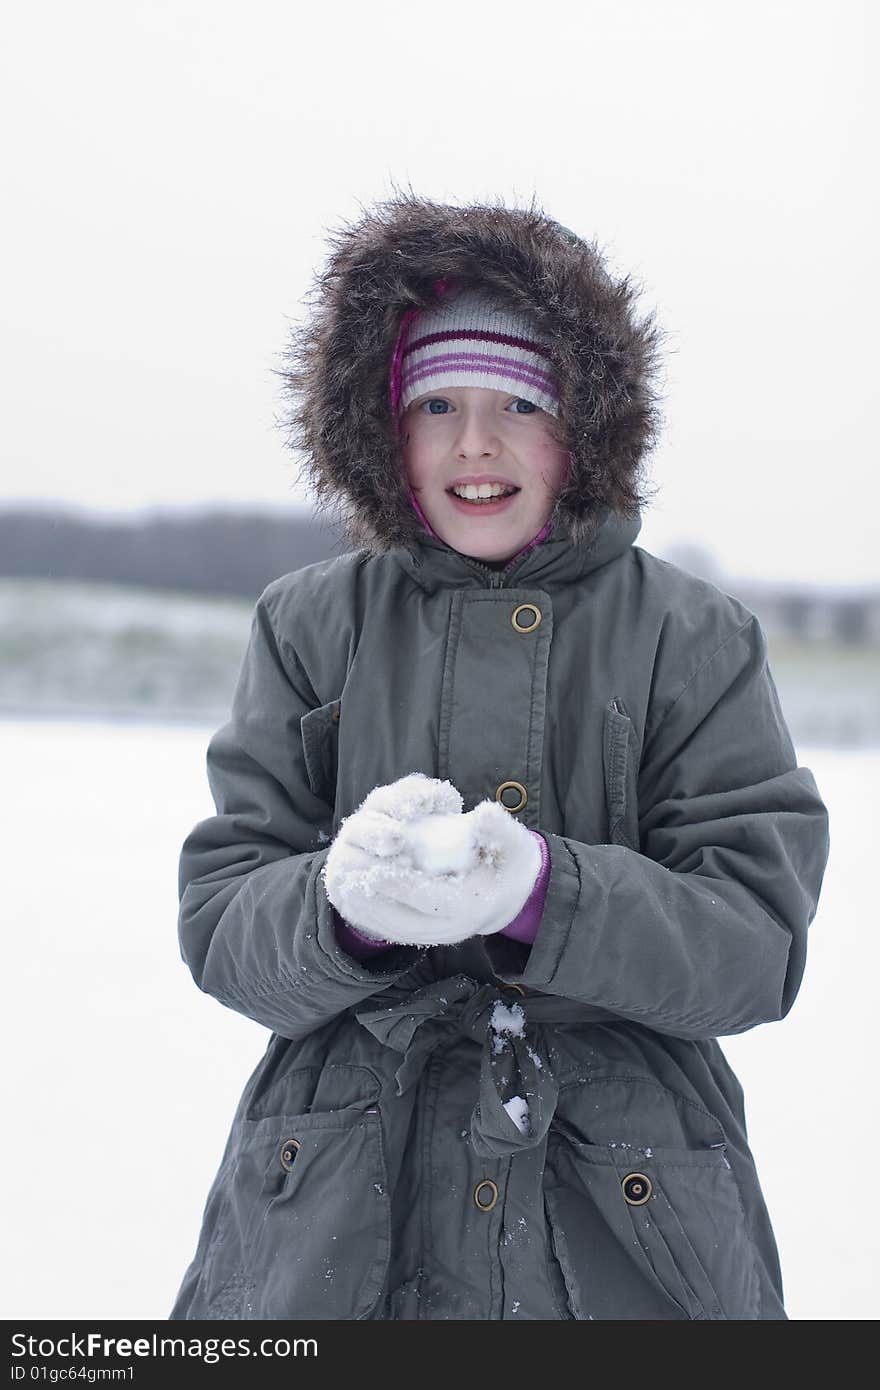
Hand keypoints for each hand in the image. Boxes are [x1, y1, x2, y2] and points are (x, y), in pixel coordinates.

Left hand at [321, 773, 541, 945]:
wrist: (508, 896)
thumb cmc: (509, 863)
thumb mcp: (512, 843)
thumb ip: (498, 828)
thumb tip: (483, 813)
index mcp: (470, 905)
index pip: (426, 898)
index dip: (398, 883)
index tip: (374, 866)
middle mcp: (450, 928)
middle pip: (401, 918)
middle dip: (371, 895)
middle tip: (346, 869)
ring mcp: (435, 935)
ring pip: (390, 928)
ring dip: (363, 906)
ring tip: (342, 879)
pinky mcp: (423, 936)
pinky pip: (389, 931)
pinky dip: (368, 915)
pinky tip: (351, 893)